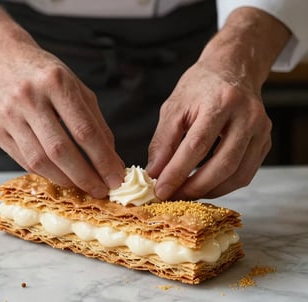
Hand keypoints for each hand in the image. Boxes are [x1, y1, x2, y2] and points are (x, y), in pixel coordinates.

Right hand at [0, 45, 124, 197]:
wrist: (2, 59)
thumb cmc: (47, 75)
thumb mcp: (77, 88)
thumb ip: (95, 122)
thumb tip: (111, 159)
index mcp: (56, 83)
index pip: (85, 131)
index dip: (103, 160)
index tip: (117, 178)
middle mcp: (30, 98)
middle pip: (61, 150)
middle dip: (85, 176)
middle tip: (102, 190)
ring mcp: (9, 115)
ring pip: (40, 161)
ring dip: (66, 180)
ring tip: (83, 186)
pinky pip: (25, 161)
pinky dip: (47, 174)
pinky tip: (62, 177)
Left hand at [147, 62, 271, 199]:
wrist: (233, 69)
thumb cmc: (200, 86)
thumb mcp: (174, 107)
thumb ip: (163, 141)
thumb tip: (154, 173)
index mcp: (220, 101)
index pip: (197, 145)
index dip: (177, 172)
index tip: (160, 190)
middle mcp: (247, 115)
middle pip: (223, 164)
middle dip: (195, 187)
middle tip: (174, 197)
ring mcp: (261, 129)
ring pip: (238, 174)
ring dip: (210, 190)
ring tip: (187, 193)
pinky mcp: (265, 141)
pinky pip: (246, 173)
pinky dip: (224, 185)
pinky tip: (206, 185)